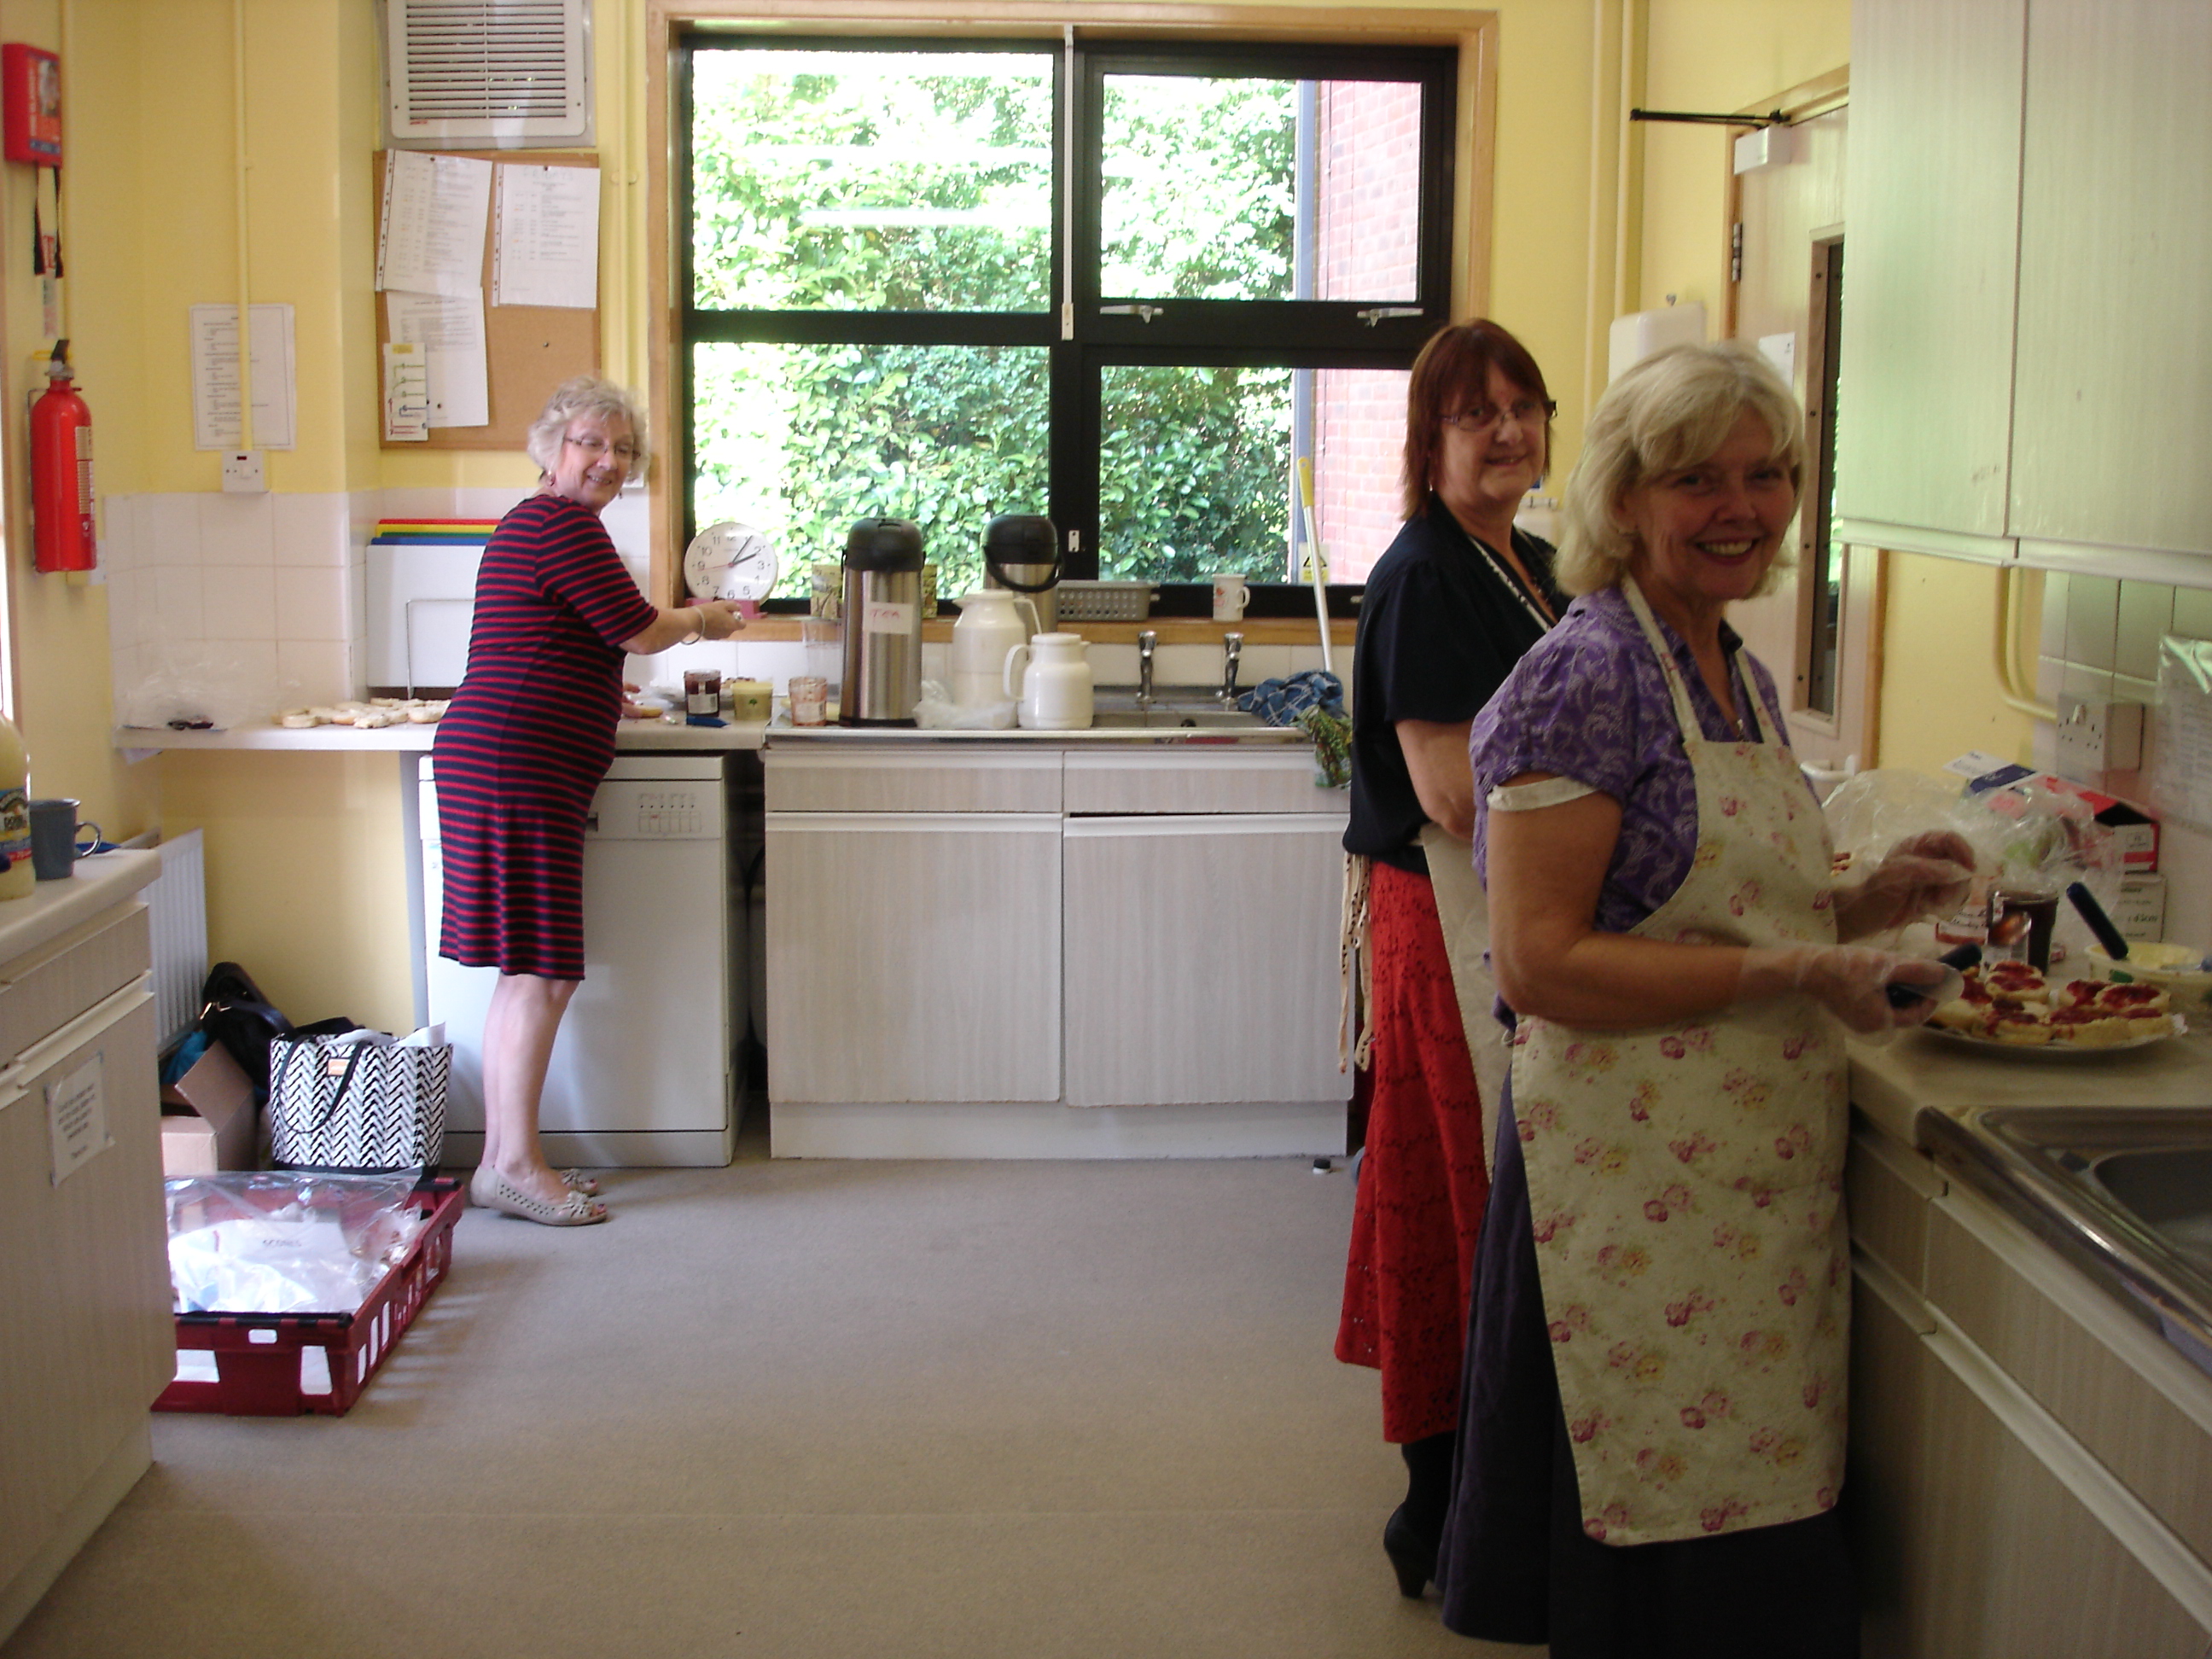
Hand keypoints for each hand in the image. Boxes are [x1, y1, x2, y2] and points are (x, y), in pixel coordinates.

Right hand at [696, 600, 746, 640]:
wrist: (694, 620)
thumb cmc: (709, 611)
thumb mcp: (723, 604)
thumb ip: (734, 606)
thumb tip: (738, 608)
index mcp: (733, 625)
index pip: (743, 624)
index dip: (739, 618)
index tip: (733, 613)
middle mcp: (728, 633)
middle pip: (733, 627)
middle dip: (729, 620)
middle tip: (722, 612)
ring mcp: (719, 636)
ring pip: (724, 629)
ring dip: (722, 624)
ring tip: (713, 615)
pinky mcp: (710, 637)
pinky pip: (716, 632)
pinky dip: (714, 628)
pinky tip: (708, 621)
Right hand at [1743, 944, 1951, 1032]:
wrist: (1805, 968)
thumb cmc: (1846, 968)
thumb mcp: (1886, 965)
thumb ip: (1917, 971)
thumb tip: (1943, 974)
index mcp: (1881, 1020)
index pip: (1917, 1014)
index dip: (1931, 997)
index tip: (1937, 980)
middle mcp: (1870, 1026)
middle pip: (1903, 1010)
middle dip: (1914, 991)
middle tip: (1919, 971)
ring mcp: (1858, 1020)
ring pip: (1889, 1006)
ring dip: (1898, 989)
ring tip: (1897, 968)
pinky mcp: (1849, 1011)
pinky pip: (1875, 1003)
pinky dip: (1883, 990)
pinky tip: (1879, 973)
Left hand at [1835, 830, 1975, 939]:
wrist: (1861, 918)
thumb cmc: (1875, 893)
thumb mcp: (1898, 877)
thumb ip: (1927, 869)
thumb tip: (1956, 870)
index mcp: (1916, 847)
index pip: (1949, 839)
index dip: (1963, 851)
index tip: (1969, 870)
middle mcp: (1926, 859)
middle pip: (1959, 862)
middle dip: (1957, 880)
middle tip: (1944, 896)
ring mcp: (1930, 878)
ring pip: (1958, 881)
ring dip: (1951, 894)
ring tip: (1934, 904)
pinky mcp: (1930, 895)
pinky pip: (1951, 896)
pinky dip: (1946, 903)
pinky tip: (1931, 908)